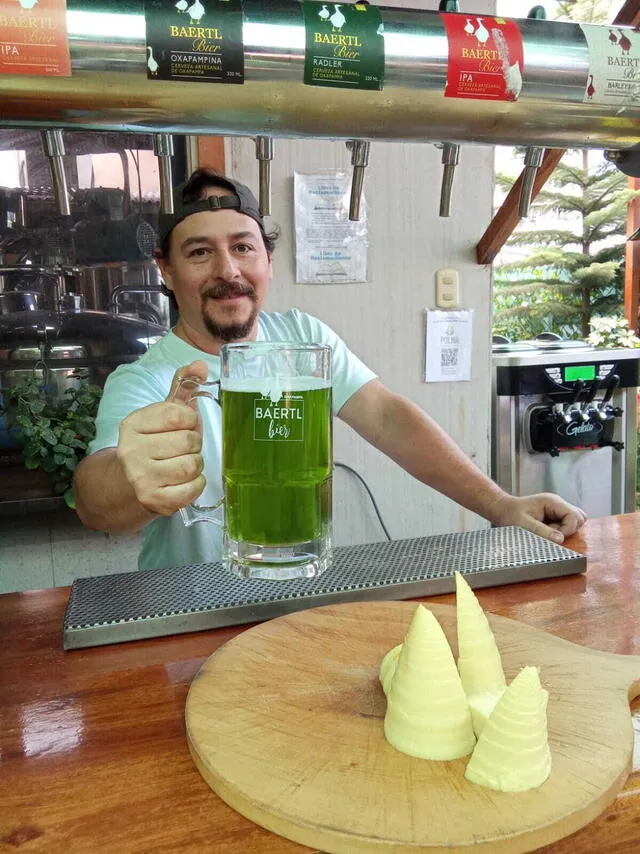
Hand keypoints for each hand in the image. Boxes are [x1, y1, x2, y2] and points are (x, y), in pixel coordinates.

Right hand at [116, 360, 208, 515]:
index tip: (183, 425)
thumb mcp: (162, 414)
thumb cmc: (153, 443)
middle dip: (194, 444)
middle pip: (189, 441)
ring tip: (184, 463)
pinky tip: (185, 480)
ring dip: (196, 464)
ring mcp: (141, 478)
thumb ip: (182, 387)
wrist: (127, 485)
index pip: (179, 414)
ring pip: (192, 465)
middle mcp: (132, 450)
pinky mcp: (154, 500)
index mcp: (133, 424)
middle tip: (183, 448)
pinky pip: (193, 488)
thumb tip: (200, 365)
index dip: (190, 420)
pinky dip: (196, 484)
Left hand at [491, 493, 586, 543]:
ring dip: (565, 531)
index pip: (574, 516)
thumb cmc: (510, 514)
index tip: (554, 538)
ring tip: (548, 532)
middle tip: (552, 534)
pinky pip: (567, 526)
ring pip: (575, 522)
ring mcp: (557, 510)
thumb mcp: (523, 524)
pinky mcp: (555, 517)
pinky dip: (560, 532)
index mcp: (552, 501)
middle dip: (569, 530)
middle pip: (579, 518)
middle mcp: (558, 504)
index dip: (568, 530)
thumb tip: (560, 539)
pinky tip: (547, 533)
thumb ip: (541, 531)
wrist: (502, 510)